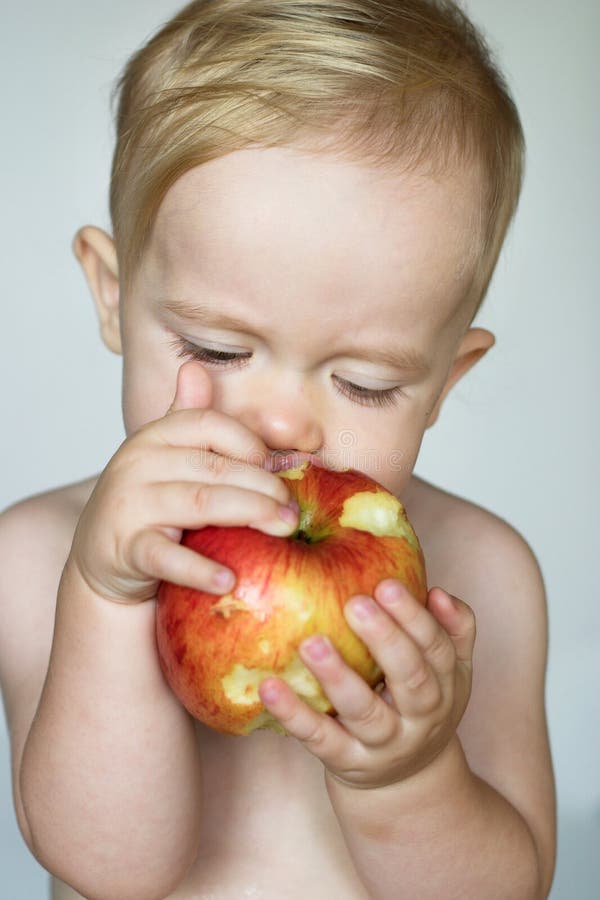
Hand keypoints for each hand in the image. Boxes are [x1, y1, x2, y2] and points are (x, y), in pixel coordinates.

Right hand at [69, 361, 298, 603]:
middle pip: (214, 467)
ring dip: (249, 514)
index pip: (209, 425)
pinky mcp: (126, 549)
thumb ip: (188, 419)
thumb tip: (197, 368)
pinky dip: (199, 570)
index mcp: (155, 436)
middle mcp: (138, 464)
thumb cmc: (149, 503)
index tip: (277, 469)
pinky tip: (229, 580)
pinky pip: (167, 557)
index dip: (249, 444)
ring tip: (284, 530)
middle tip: (296, 511)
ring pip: (199, 503)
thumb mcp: (167, 458)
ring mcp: (130, 506)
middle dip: (264, 487)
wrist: (101, 558)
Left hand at [258, 579, 474, 789]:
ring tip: (312, 643)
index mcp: (446, 685)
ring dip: (338, 677)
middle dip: (385, 640)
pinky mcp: (347, 763)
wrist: (408, 783)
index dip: (414, 617)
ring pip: (364, 712)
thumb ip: (453, 628)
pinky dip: (294, 714)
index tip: (386, 585)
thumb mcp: (450, 670)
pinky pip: (320, 739)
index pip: (436, 648)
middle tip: (355, 603)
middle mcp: (421, 717)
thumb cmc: (420, 703)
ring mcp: (384, 745)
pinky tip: (270, 687)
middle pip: (411, 679)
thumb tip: (437, 592)